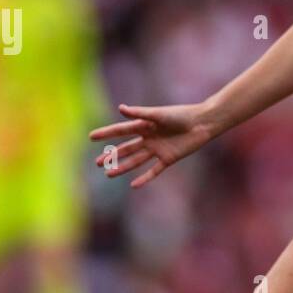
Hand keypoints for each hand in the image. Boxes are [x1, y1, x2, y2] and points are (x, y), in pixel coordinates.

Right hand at [89, 103, 214, 187]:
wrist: (201, 123)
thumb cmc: (180, 115)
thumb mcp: (158, 114)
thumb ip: (140, 113)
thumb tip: (120, 108)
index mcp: (144, 125)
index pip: (121, 131)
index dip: (106, 133)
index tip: (91, 137)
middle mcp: (148, 138)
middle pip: (126, 148)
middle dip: (111, 155)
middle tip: (97, 162)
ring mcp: (157, 150)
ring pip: (136, 160)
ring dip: (122, 167)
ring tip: (108, 173)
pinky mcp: (168, 159)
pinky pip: (154, 170)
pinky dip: (144, 178)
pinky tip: (133, 184)